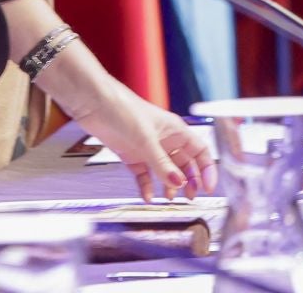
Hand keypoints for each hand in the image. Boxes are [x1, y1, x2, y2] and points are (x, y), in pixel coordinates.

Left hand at [77, 86, 216, 200]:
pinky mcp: (131, 154)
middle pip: (185, 163)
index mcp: (175, 130)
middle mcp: (164, 139)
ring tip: (169, 199)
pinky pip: (144, 174)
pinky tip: (147, 197)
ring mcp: (147, 148)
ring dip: (169, 185)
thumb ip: (162, 164)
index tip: (208, 187)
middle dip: (189, 180)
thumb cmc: (123, 109)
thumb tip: (179, 183)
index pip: (199, 151)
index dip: (207, 169)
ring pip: (165, 171)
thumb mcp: (146, 140)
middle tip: (190, 197)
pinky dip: (146, 186)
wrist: (94, 104)